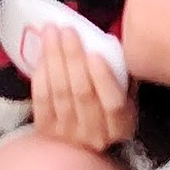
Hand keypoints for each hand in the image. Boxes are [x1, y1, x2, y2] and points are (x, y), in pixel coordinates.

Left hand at [32, 26, 135, 150]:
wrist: (82, 139)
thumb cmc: (109, 109)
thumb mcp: (128, 98)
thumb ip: (122, 77)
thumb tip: (108, 45)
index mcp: (120, 126)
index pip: (112, 103)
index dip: (103, 78)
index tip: (95, 53)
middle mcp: (94, 134)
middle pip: (81, 93)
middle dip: (73, 57)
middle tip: (67, 30)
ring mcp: (67, 133)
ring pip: (59, 92)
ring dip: (54, 58)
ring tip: (51, 33)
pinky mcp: (45, 130)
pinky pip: (41, 98)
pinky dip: (41, 74)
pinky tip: (43, 54)